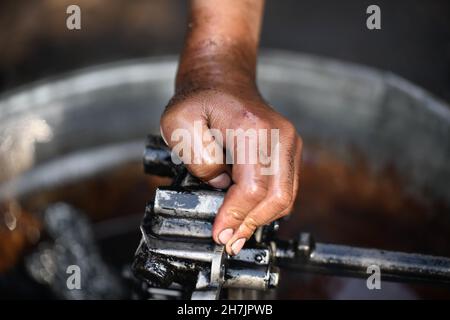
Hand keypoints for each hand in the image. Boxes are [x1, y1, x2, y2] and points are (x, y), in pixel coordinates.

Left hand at [160, 85, 301, 254]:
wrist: (222, 77)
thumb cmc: (199, 98)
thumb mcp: (179, 123)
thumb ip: (199, 159)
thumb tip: (220, 185)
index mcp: (253, 128)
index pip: (253, 187)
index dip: (235, 216)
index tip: (219, 233)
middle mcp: (279, 135)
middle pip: (277, 196)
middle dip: (251, 224)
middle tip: (229, 240)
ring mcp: (288, 141)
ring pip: (285, 196)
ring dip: (260, 218)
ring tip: (236, 232)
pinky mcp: (288, 149)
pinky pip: (285, 187)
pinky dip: (268, 206)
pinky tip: (248, 214)